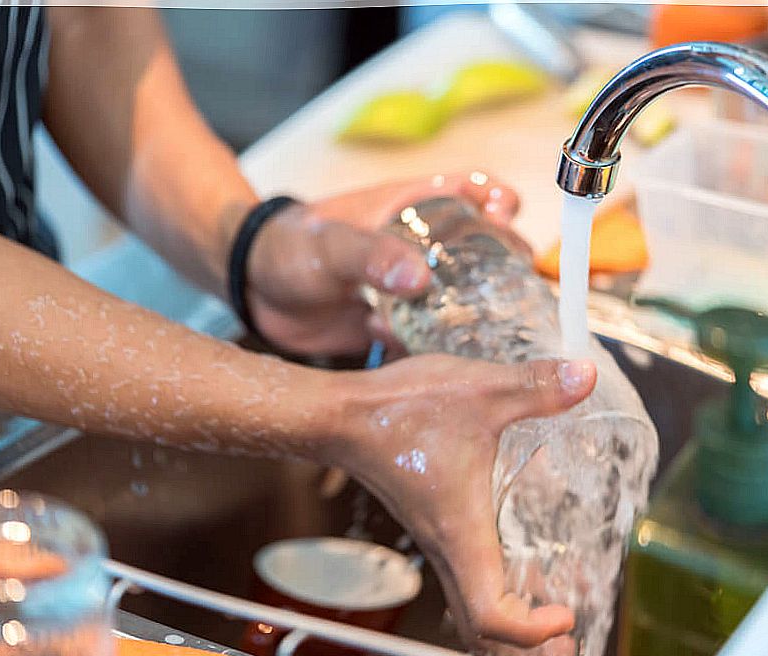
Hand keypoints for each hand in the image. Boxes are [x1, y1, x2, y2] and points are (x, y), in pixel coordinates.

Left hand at [246, 172, 523, 356]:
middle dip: (506, 273)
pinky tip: (415, 352)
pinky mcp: (406, 328)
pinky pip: (437, 341)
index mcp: (416, 207)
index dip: (500, 200)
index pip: (476, 191)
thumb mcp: (330, 244)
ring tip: (480, 338)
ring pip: (470, 302)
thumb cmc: (290, 246)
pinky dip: (437, 351)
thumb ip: (370, 255)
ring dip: (478, 320)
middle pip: (489, 253)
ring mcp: (420, 291)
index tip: (507, 219)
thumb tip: (420, 280)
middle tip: (512, 296)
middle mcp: (428, 248)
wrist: (255, 293)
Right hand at [333, 354, 596, 648]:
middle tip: (564, 617)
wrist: (342, 413)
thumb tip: (585, 376)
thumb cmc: (399, 410)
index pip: (490, 615)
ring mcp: (433, 537)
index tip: (565, 615)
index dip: (531, 630)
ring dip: (507, 608)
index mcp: (460, 530)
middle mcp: (444, 544)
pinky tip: (516, 546)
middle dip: (524, 636)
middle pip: (478, 625)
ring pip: (467, 600)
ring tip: (551, 591)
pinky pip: (460, 571)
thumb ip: (536, 387)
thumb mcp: (480, 392)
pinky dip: (490, 579)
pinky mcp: (428, 521)